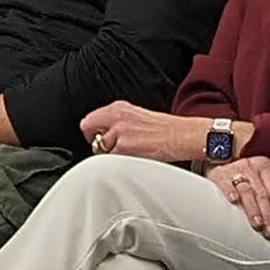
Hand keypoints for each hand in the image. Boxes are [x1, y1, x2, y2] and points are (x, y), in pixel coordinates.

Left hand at [79, 103, 209, 164]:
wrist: (181, 135)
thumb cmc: (165, 129)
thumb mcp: (137, 116)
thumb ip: (117, 122)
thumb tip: (102, 134)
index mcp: (119, 107)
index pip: (90, 119)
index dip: (93, 132)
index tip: (99, 138)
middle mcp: (117, 116)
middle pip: (87, 129)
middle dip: (94, 141)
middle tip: (107, 148)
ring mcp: (120, 131)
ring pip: (99, 147)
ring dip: (109, 153)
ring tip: (127, 153)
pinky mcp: (124, 147)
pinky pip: (110, 159)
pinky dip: (119, 162)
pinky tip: (133, 158)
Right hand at [209, 154, 269, 236]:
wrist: (220, 163)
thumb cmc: (245, 176)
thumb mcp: (263, 179)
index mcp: (266, 167)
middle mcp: (253, 166)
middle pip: (263, 194)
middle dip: (268, 215)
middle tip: (268, 230)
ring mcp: (236, 169)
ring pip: (247, 191)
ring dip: (253, 210)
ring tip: (257, 224)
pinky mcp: (219, 174)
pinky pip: (226, 183)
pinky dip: (230, 192)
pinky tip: (234, 200)